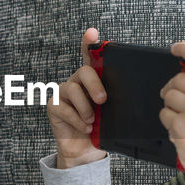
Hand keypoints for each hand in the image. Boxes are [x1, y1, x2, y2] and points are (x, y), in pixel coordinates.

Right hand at [47, 27, 109, 169]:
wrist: (86, 152)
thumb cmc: (101, 130)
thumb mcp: (113, 114)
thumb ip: (116, 101)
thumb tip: (131, 98)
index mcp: (93, 80)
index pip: (91, 56)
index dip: (90, 43)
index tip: (92, 33)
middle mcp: (77, 82)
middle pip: (84, 71)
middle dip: (94, 85)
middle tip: (103, 101)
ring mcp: (63, 93)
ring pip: (72, 89)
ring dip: (85, 108)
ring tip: (92, 122)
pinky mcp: (53, 106)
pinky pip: (64, 108)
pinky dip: (77, 120)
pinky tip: (84, 128)